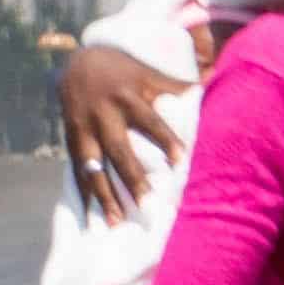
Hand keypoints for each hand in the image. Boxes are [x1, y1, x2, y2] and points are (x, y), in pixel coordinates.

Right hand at [57, 44, 179, 220]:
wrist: (75, 62)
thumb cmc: (123, 70)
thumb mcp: (147, 73)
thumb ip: (175, 85)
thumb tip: (212, 81)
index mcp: (127, 97)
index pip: (149, 120)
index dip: (164, 139)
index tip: (181, 160)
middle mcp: (103, 115)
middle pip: (119, 150)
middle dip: (132, 178)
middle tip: (147, 205)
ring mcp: (84, 129)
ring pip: (93, 166)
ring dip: (104, 195)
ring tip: (116, 222)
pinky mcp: (71, 140)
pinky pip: (76, 170)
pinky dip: (83, 192)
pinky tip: (90, 215)